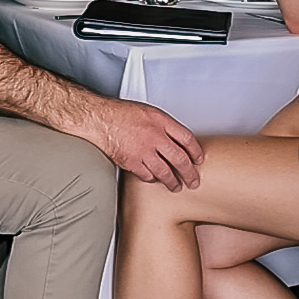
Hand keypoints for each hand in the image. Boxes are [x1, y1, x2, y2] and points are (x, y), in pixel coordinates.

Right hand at [87, 97, 203, 189]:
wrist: (100, 119)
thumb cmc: (121, 113)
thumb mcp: (148, 112)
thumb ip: (164, 125)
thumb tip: (176, 140)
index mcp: (161, 121)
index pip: (187, 139)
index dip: (196, 151)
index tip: (198, 159)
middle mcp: (155, 136)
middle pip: (180, 159)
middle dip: (189, 173)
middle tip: (193, 181)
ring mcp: (144, 151)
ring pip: (165, 172)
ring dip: (173, 182)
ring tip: (176, 187)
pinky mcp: (132, 162)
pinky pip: (148, 176)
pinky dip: (152, 179)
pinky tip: (155, 180)